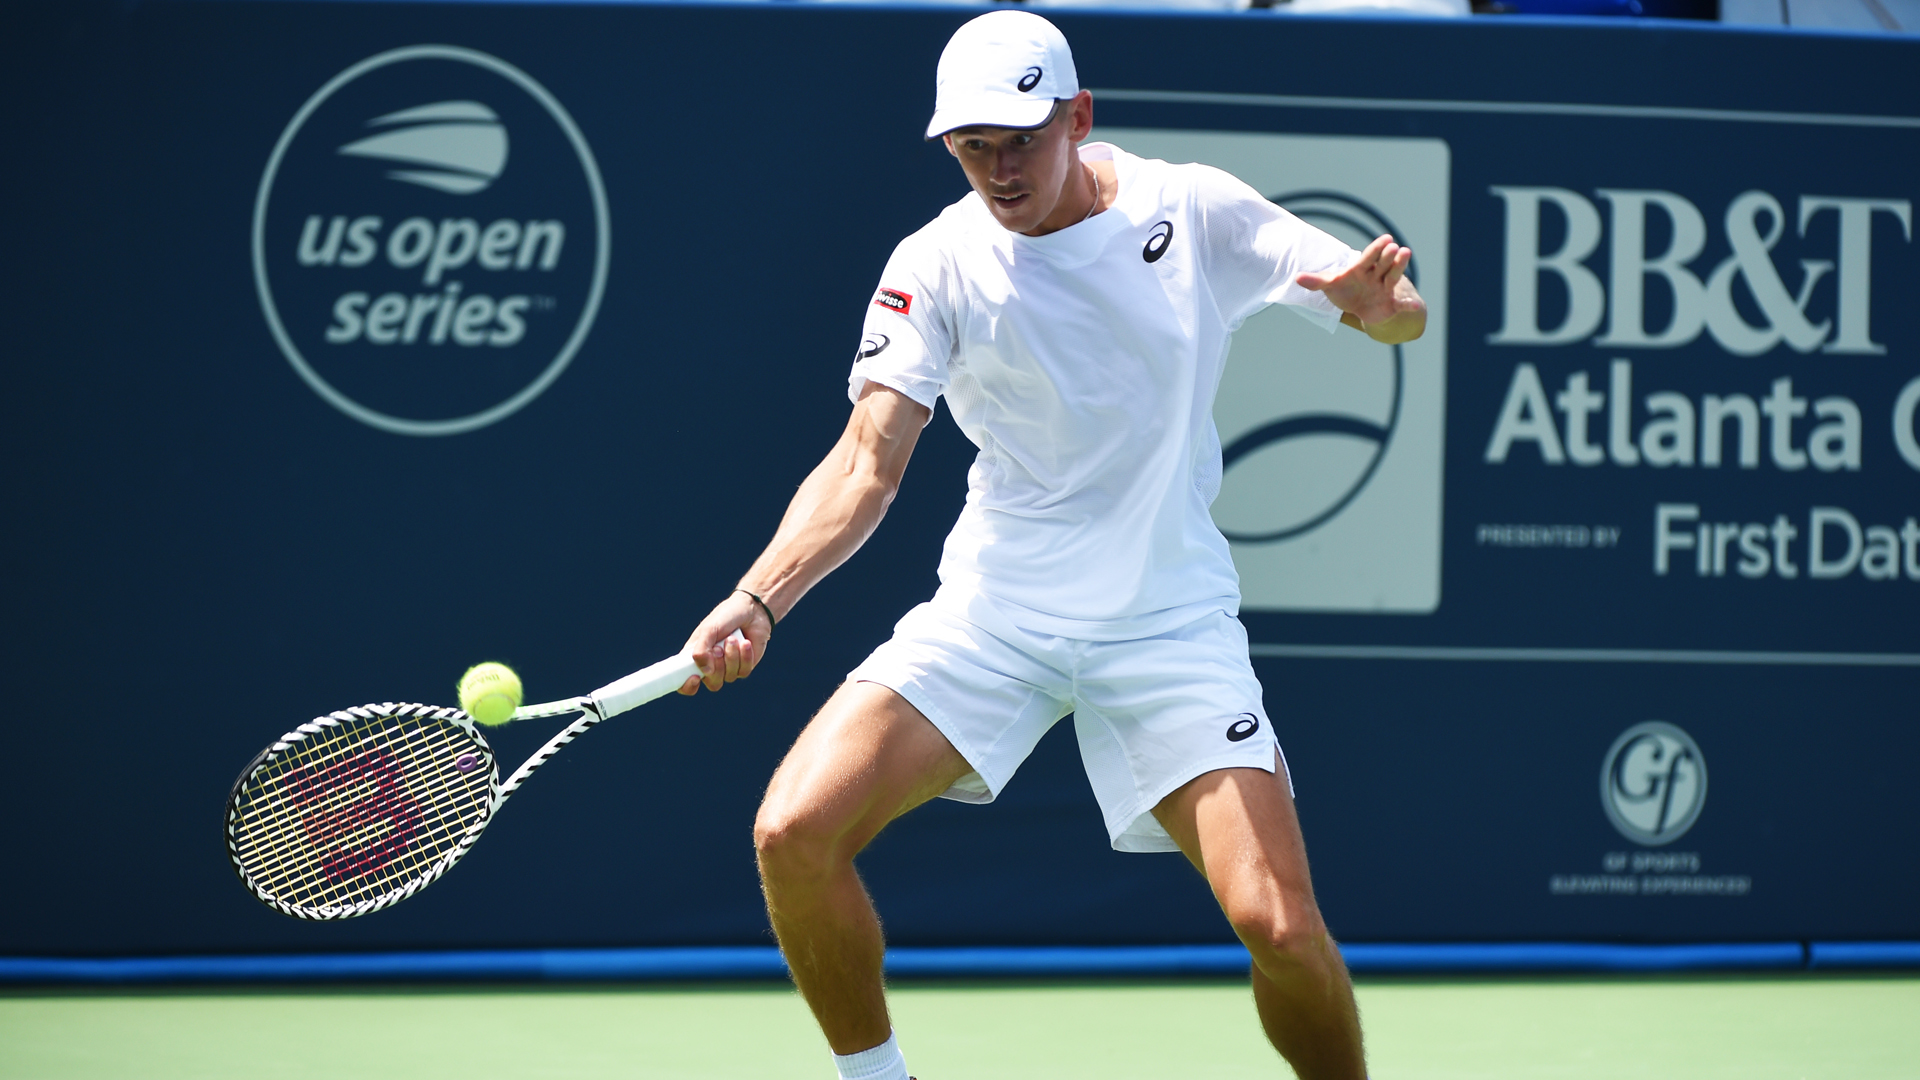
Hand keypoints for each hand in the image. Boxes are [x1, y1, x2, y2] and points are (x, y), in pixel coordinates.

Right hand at [677, 589, 775, 694]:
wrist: (751, 610)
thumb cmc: (725, 617)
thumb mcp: (709, 629)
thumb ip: (701, 650)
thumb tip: (706, 672)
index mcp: (694, 657)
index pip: (683, 681)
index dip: (687, 686)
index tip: (694, 678)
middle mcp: (710, 666)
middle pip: (712, 683)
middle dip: (718, 667)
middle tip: (719, 648)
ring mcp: (728, 668)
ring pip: (729, 677)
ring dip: (731, 657)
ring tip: (732, 638)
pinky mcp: (744, 666)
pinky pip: (743, 672)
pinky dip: (744, 656)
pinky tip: (745, 643)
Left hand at [1295, 234, 1424, 343]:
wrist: (1361, 308)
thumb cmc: (1345, 291)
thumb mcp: (1330, 286)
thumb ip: (1316, 282)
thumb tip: (1296, 278)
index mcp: (1361, 269)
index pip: (1369, 257)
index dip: (1376, 249)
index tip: (1386, 238)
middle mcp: (1376, 276)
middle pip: (1383, 264)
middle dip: (1388, 256)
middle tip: (1394, 247)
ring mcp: (1385, 289)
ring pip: (1393, 277)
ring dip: (1400, 267)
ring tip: (1407, 254)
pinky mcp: (1391, 305)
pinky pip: (1401, 305)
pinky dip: (1408, 306)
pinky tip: (1415, 306)